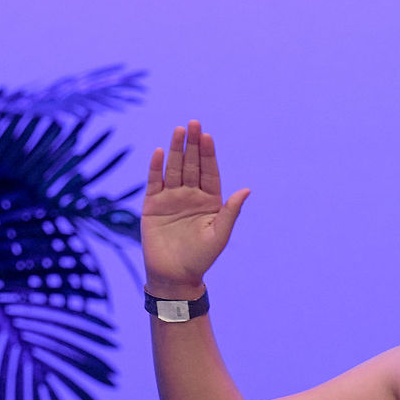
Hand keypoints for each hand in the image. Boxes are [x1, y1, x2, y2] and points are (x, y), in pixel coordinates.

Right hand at [143, 120, 249, 295]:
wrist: (174, 276)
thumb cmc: (201, 258)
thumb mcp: (219, 235)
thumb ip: (231, 211)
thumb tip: (247, 190)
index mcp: (209, 200)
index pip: (209, 171)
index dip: (208, 154)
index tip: (208, 136)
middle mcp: (190, 195)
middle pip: (191, 164)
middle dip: (193, 144)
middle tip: (194, 123)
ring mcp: (171, 199)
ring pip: (174, 169)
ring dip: (176, 150)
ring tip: (179, 130)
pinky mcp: (153, 206)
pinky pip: (154, 182)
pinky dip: (156, 167)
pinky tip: (160, 152)